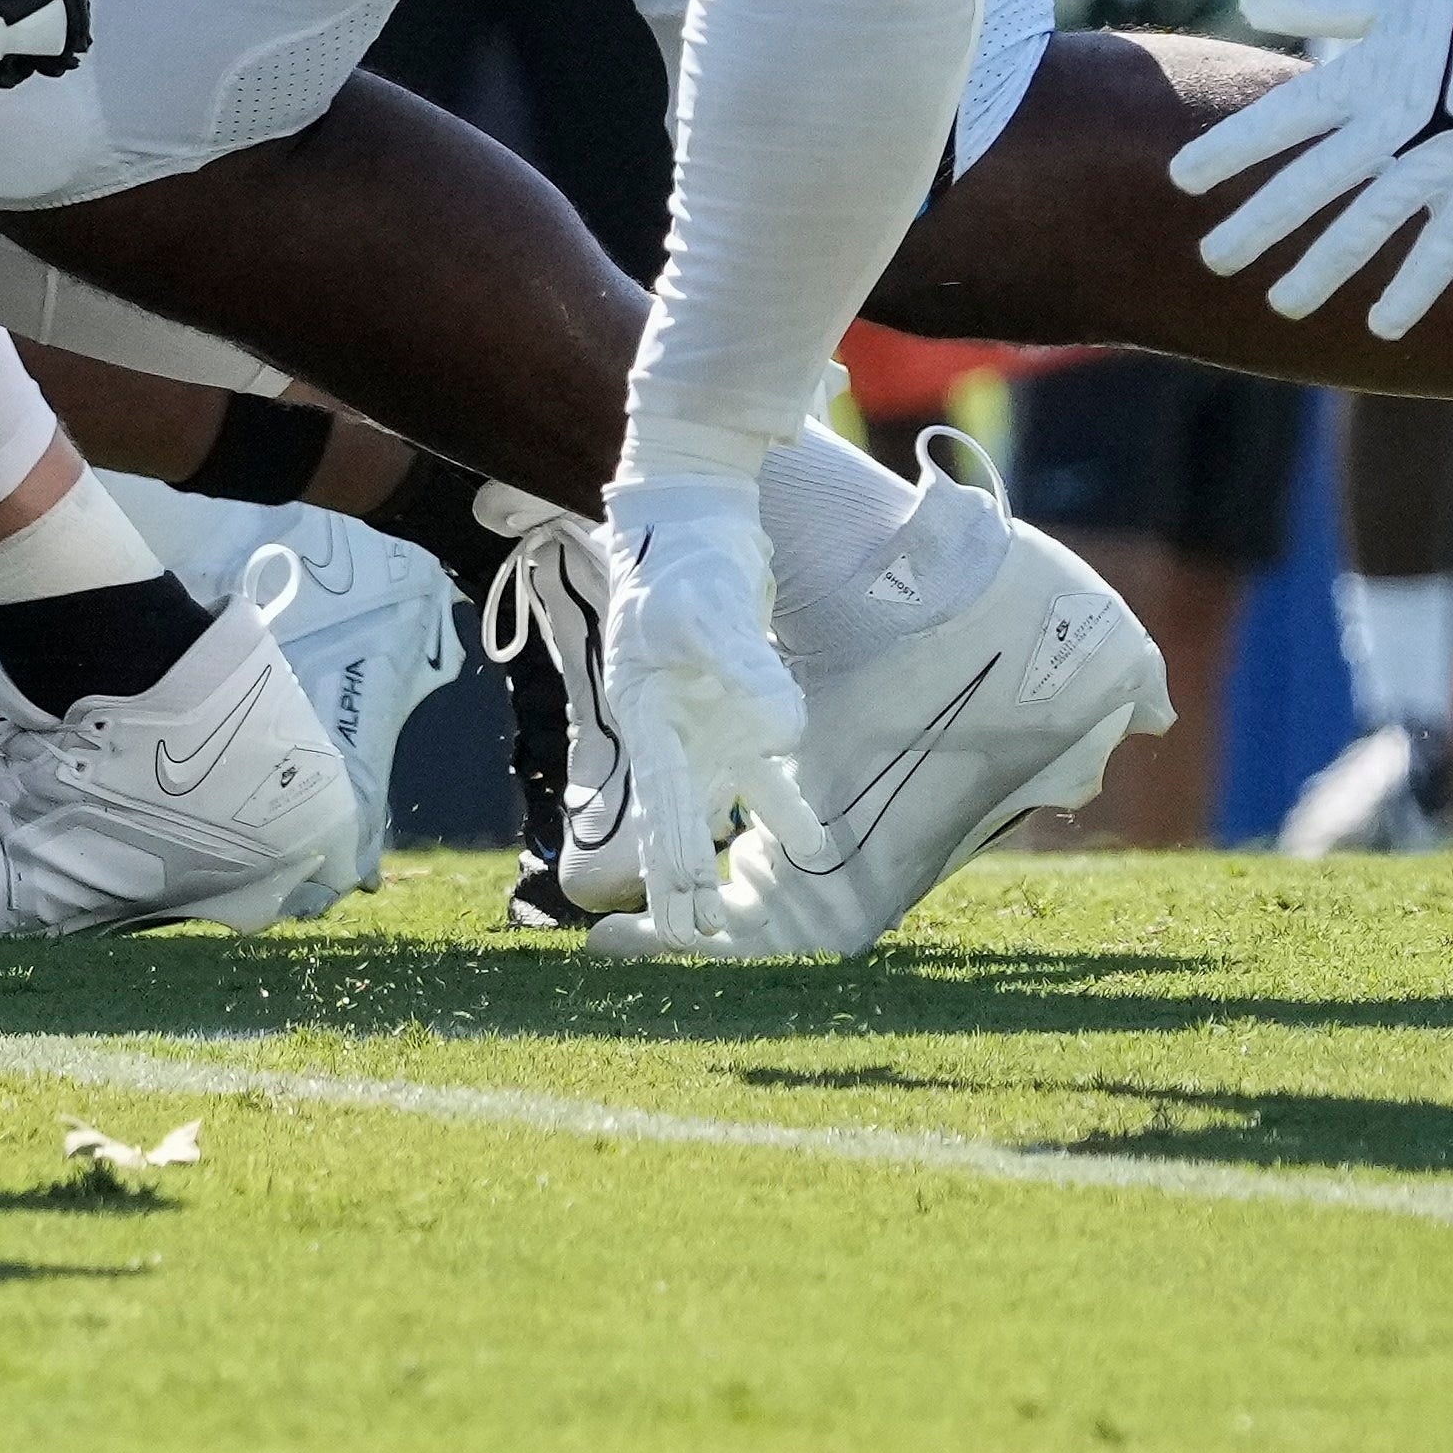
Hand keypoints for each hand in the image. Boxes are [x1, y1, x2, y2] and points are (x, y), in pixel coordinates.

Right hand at [597, 476, 803, 948]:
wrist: (694, 510)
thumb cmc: (685, 560)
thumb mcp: (710, 615)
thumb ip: (748, 675)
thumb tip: (784, 735)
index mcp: (645, 716)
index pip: (660, 807)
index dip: (668, 866)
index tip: (676, 921)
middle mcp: (668, 729)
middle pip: (675, 820)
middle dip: (684, 883)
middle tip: (695, 942)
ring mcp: (703, 717)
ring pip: (717, 802)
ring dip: (728, 853)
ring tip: (742, 909)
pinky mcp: (736, 701)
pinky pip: (760, 768)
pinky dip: (779, 802)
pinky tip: (807, 840)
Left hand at [1171, 0, 1452, 337]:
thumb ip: (1319, 8)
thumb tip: (1251, 3)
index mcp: (1363, 78)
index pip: (1279, 120)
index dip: (1229, 149)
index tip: (1182, 179)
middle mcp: (1392, 128)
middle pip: (1311, 185)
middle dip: (1259, 225)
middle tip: (1212, 260)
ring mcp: (1441, 162)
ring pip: (1368, 227)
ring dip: (1323, 268)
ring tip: (1281, 304)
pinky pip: (1445, 248)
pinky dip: (1415, 287)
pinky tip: (1380, 326)